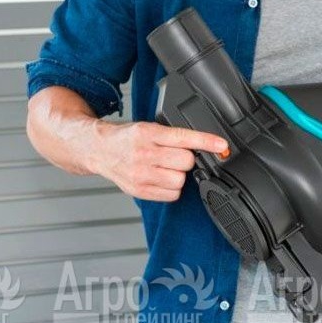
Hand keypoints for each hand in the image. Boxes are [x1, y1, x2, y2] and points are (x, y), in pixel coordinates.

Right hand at [89, 120, 228, 201]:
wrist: (99, 150)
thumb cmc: (126, 138)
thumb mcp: (147, 128)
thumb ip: (171, 136)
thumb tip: (201, 144)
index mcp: (147, 134)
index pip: (183, 137)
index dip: (206, 141)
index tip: (222, 145)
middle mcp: (143, 154)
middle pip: (186, 161)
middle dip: (185, 158)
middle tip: (174, 155)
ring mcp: (141, 174)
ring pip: (180, 180)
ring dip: (179, 174)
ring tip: (165, 167)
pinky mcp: (139, 191)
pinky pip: (172, 194)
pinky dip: (171, 188)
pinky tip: (160, 178)